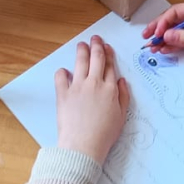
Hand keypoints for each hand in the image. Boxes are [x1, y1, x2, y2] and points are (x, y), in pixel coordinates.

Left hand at [54, 35, 129, 162]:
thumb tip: (121, 81)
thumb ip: (123, 96)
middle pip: (96, 58)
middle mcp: (94, 83)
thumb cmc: (104, 135)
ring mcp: (78, 86)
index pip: (109, 65)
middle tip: (95, 38)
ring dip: (81, 51)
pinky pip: (61, 76)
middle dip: (96, 45)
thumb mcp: (121, 116)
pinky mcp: (63, 93)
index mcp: (109, 89)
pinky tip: (64, 71)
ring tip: (81, 45)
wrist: (83, 146)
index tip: (107, 47)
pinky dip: (62, 71)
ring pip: (80, 61)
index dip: (108, 54)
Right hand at [142, 3, 183, 83]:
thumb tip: (166, 35)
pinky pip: (182, 43)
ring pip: (176, 34)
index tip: (156, 31)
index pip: (177, 12)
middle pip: (174, 22)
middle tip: (147, 37)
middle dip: (160, 29)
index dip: (164, 21)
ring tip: (152, 47)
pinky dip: (172, 46)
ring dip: (164, 39)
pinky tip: (163, 50)